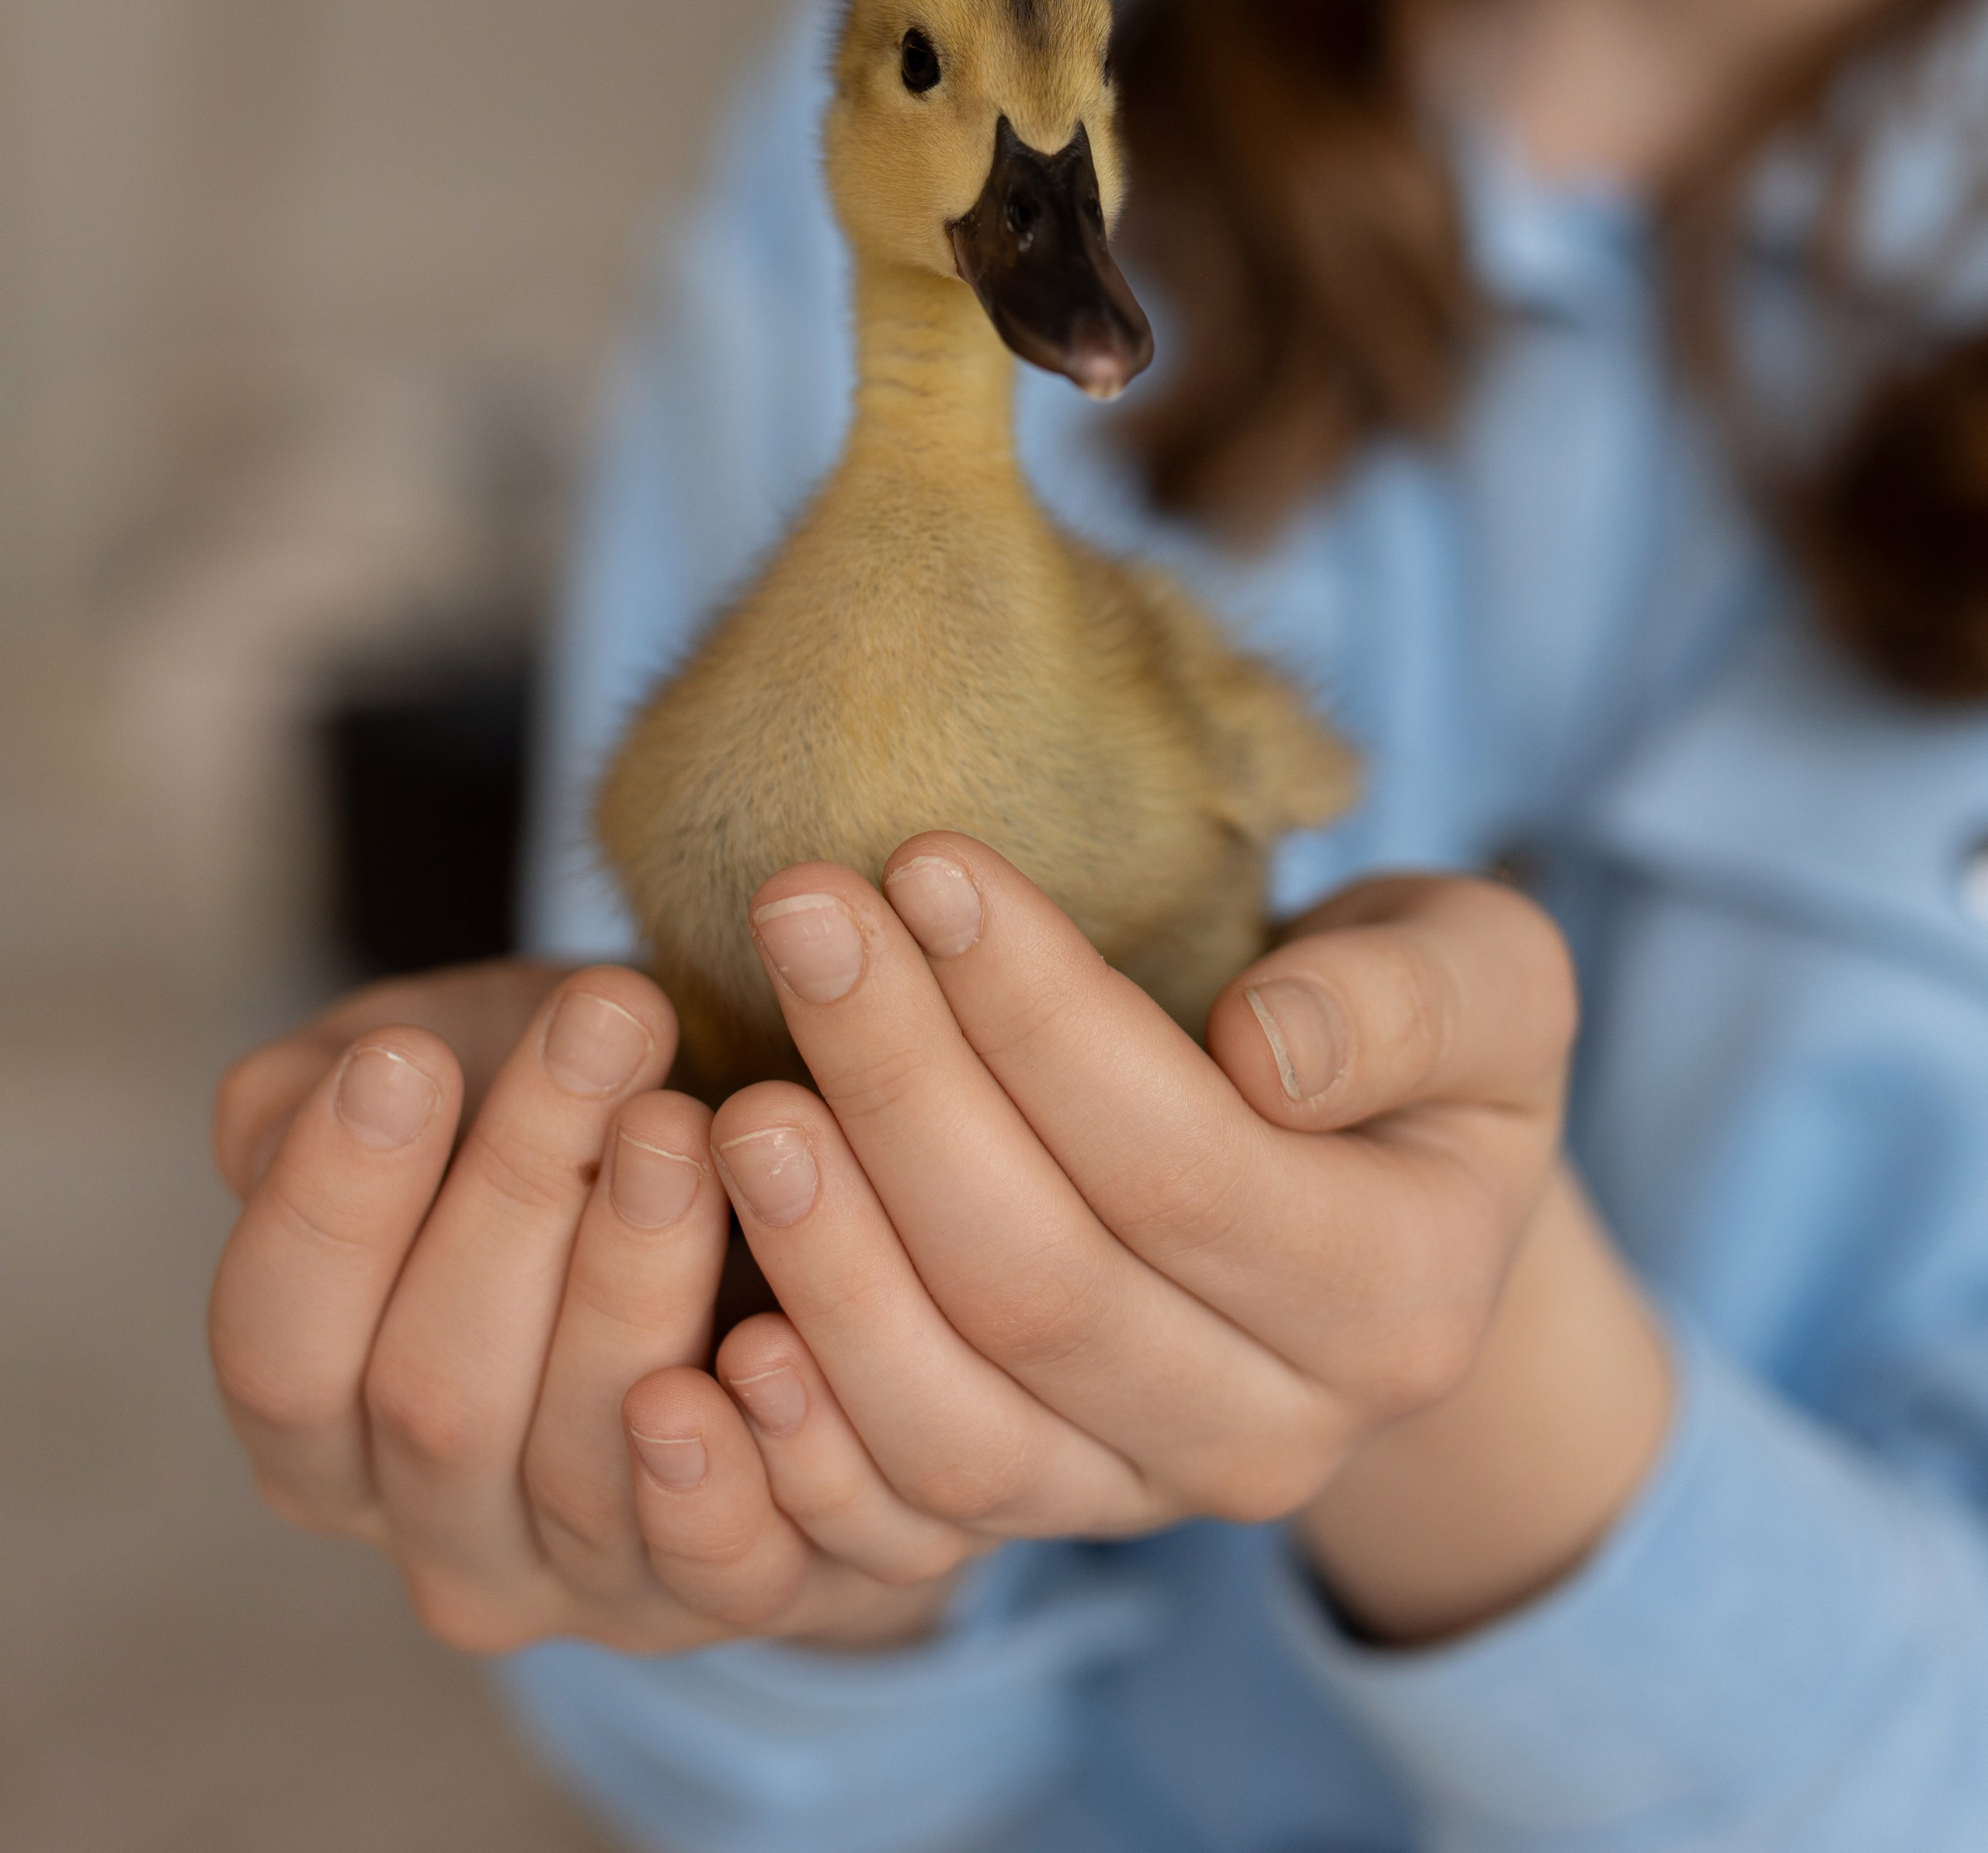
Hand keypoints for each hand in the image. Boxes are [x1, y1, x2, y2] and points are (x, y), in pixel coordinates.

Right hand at [209, 958, 981, 1653]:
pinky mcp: (727, 1601)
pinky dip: (738, 1460)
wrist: (775, 1186)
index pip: (277, 1348)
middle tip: (603, 1024)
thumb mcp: (442, 1067)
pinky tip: (766, 1340)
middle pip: (434, 1398)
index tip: (407, 1054)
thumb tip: (310, 1105)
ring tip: (687, 1126)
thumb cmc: (572, 1115)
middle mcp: (434, 1530)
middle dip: (517, 1189)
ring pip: (579, 1469)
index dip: (331, 1207)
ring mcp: (579, 1587)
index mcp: (321, 1418)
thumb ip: (322, 1091)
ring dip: (633, 1284)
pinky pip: (722, 1567)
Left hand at [651, 841, 1656, 1630]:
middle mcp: (1280, 1434)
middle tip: (798, 916)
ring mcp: (1152, 1496)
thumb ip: (1407, 1003)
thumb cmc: (1408, 1039)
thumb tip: (1268, 1048)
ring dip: (829, 1261)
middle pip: (1046, 1285)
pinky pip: (909, 1518)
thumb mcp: (1479, 978)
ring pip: (961, 1424)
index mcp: (1402, 1298)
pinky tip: (718, 1324)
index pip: (1181, 1164)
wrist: (1381, 1187)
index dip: (1040, 1019)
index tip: (923, 861)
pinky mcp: (1046, 1513)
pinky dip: (804, 1440)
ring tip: (737, 1103)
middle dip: (903, 1087)